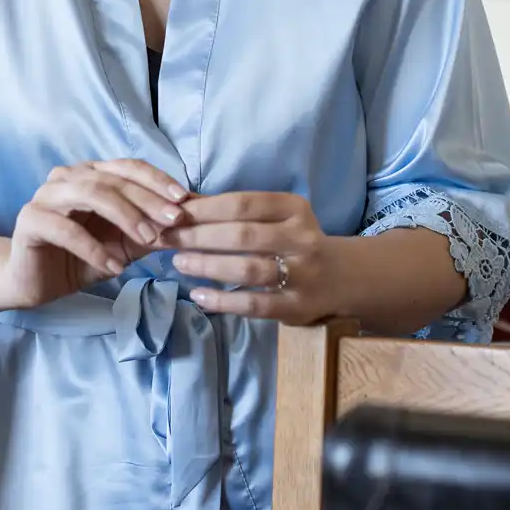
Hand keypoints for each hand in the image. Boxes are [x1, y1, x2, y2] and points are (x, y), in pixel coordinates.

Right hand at [0, 160, 188, 310]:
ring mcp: (46, 195)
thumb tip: (189, 223)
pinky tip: (115, 267)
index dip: (157, 180)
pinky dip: (95, 248)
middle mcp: (68, 177)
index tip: (185, 199)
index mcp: (91, 174)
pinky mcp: (31, 220)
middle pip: (113, 179)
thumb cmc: (81, 257)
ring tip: (149, 239)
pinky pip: (66, 229)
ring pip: (92, 194)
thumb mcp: (124, 244)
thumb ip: (151, 231)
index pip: (128, 167)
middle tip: (175, 220)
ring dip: (126, 216)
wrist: (37, 283)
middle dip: (148, 199)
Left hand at [160, 192, 342, 324]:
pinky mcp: (297, 307)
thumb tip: (183, 202)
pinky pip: (255, 305)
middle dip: (199, 236)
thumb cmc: (294, 240)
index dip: (205, 209)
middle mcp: (301, 238)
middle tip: (168, 239)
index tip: (174, 213)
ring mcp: (302, 274)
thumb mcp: (275, 217)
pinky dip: (223, 301)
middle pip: (242, 235)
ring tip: (179, 263)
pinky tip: (198, 296)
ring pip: (248, 269)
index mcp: (294, 209)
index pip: (243, 204)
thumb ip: (233, 211)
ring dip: (207, 266)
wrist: (341, 277)